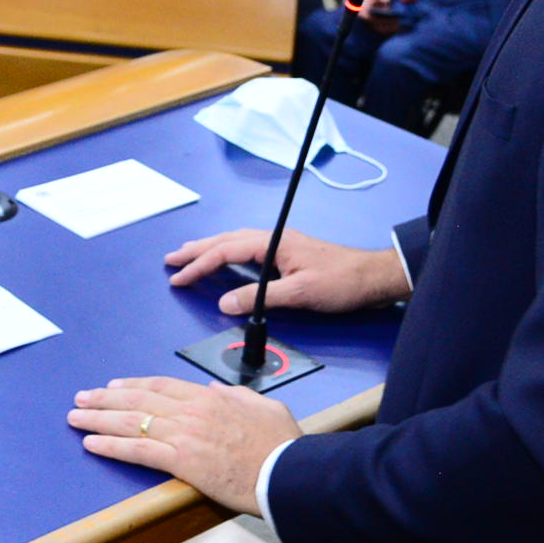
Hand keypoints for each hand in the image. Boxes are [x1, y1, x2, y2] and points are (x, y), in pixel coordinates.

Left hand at [66, 377, 298, 513]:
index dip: (133, 386)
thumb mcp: (266, 407)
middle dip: (105, 398)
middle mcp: (192, 410)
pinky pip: (138, 450)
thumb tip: (218, 389)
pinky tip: (91, 444)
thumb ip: (239, 396)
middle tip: (81, 398)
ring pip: (131, 422)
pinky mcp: (182, 461)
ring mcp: (184, 435)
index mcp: (211, 397)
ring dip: (98, 419)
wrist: (289, 472)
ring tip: (75, 418)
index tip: (113, 386)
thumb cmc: (283, 445)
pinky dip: (111, 446)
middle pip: (138, 400)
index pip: (161, 386)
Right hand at [166, 227, 412, 316]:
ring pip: (235, 242)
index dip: (199, 265)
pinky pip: (246, 249)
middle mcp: (273, 238)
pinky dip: (227, 253)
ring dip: (210, 249)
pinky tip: (224, 259)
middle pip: (225, 240)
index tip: (178, 277)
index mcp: (273, 242)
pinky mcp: (287, 254)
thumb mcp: (299, 292)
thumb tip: (224, 303)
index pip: (225, 251)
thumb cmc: (341, 282)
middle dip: (196, 251)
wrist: (373, 277)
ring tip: (188, 255)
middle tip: (171, 261)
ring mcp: (281, 244)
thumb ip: (260, 297)